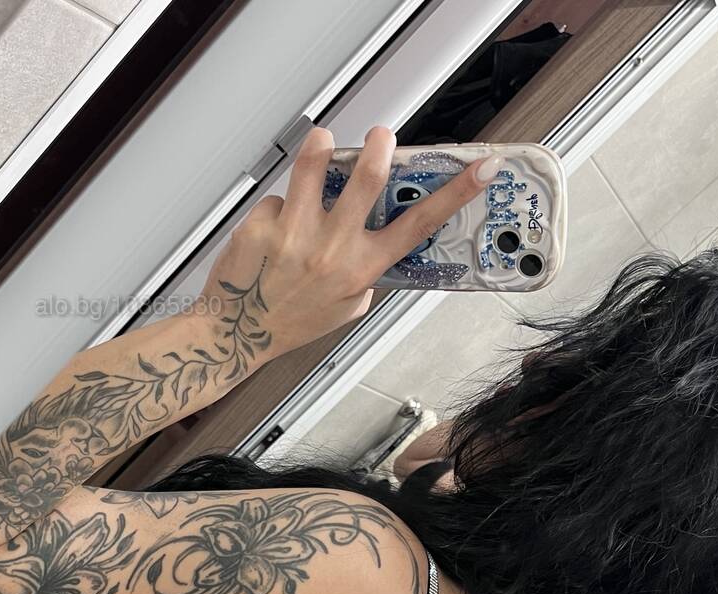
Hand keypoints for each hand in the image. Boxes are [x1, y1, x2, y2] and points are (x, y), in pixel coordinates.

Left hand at [199, 125, 496, 354]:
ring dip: (322, 146)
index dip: (455, 194)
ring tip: (323, 142)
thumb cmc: (293, 321)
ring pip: (313, 166)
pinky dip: (278, 206)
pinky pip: (277, 198)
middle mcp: (331, 249)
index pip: (419, 226)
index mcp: (361, 268)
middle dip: (381, 146)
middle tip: (381, 135)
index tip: (481, 169)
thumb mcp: (347, 306)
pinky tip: (272, 228)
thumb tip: (378, 233)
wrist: (236, 334)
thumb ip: (365, 272)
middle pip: (367, 179)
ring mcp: (294, 235)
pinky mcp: (260, 226)